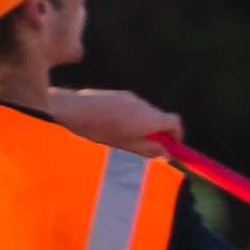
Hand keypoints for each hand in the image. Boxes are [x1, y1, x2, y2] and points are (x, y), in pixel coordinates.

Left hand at [42, 87, 182, 151]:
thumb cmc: (99, 131)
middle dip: (158, 133)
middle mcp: (143, 104)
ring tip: (124, 139)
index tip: (171, 147)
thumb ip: (148, 149)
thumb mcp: (125, 146)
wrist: (73, 109)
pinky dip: (131, 118)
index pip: (174, 122)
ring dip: (142, 126)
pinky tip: (112, 127)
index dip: (176, 135)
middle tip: (147, 149)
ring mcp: (130, 97)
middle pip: (160, 117)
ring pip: (145, 113)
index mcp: (149, 118)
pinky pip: (132, 107)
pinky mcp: (118, 95)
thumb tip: (166, 153)